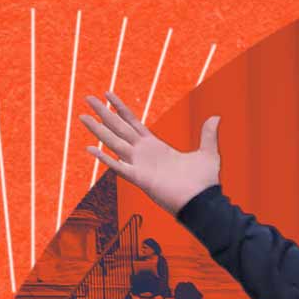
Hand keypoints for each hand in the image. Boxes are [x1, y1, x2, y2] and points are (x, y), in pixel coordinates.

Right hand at [81, 92, 220, 215]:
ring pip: (114, 143)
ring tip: (82, 116)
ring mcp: (139, 165)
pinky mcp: (140, 179)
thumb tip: (216, 117)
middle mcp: (143, 154)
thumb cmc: (204, 183)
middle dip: (102, 113)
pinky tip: (90, 149)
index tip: (107, 94)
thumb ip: (208, 135)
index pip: (133, 122)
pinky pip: (119, 167)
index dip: (119, 108)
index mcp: (155, 146)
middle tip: (87, 98)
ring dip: (98, 130)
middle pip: (118, 128)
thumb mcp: (208, 153)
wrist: (203, 204)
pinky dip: (105, 159)